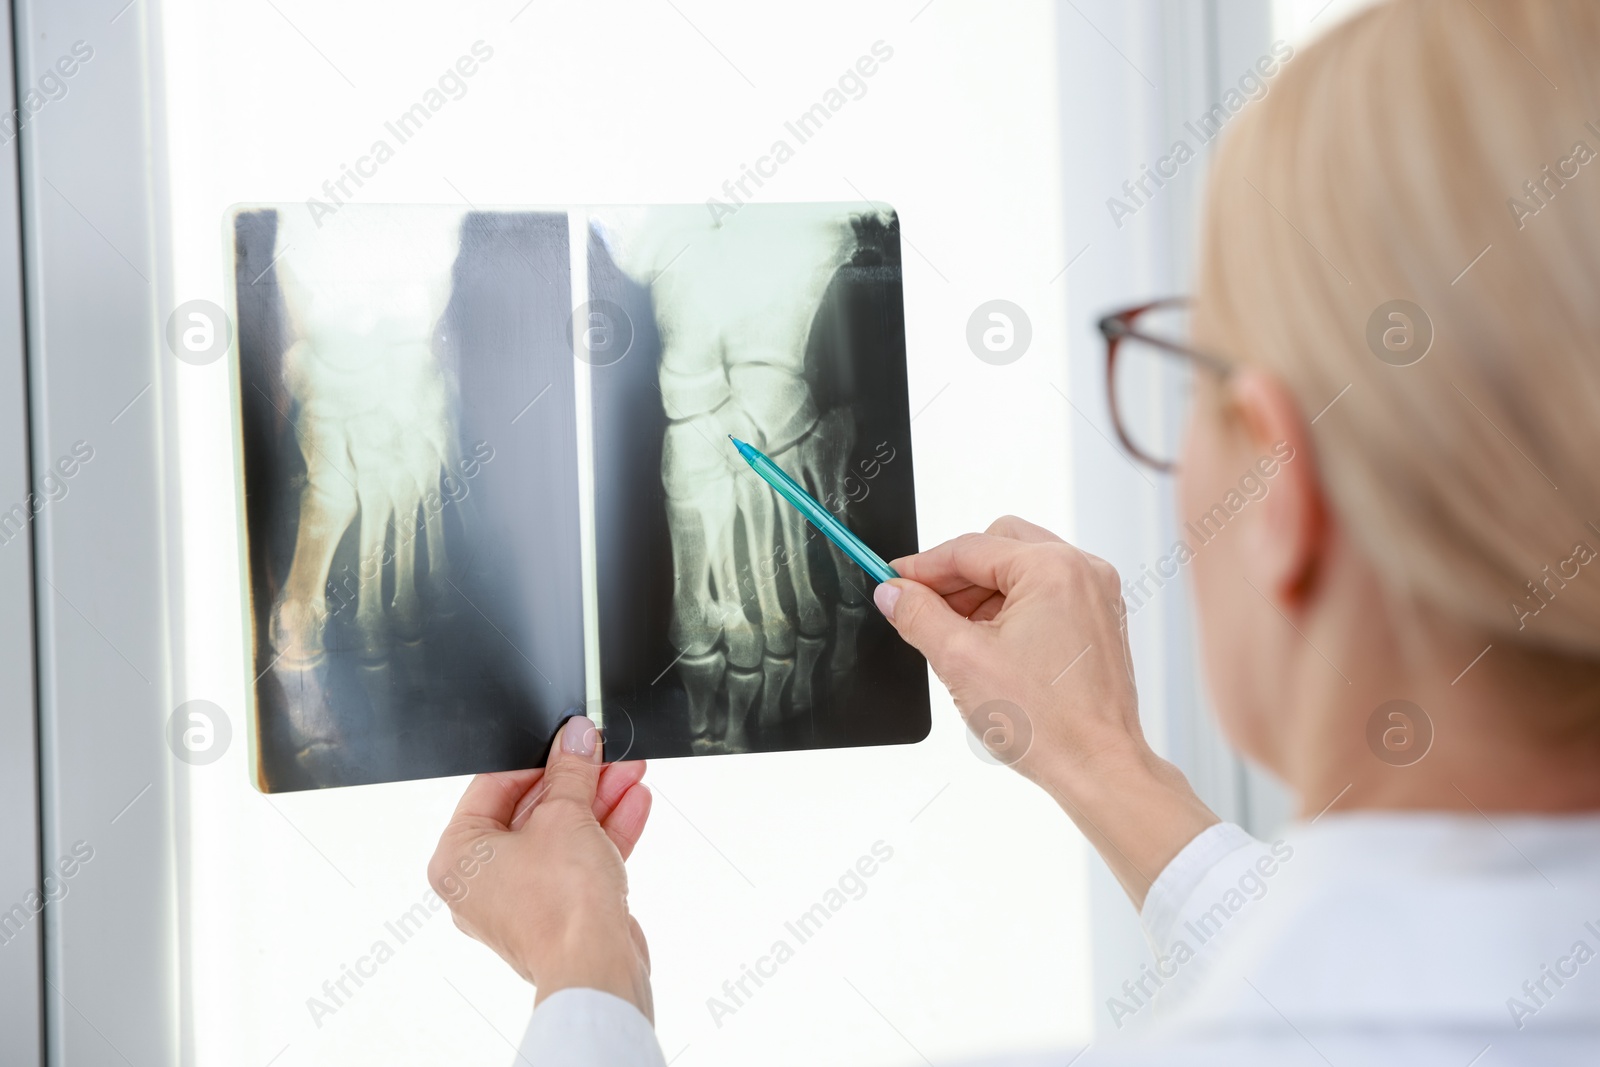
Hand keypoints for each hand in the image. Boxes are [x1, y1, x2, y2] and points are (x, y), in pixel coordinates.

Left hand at [428, 716, 655, 1018]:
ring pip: (561, 835)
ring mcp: (521, 899)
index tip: (567, 737)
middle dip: (577, 779)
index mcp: (458, 857)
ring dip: (599, 801)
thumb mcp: (566, 816)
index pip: (493, 786)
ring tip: (630, 770)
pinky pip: (577, 861)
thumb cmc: (559, 907)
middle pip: (532, 810)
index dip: (537, 757)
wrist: (596, 969)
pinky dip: (604, 833)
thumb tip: (577, 736)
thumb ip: (572, 770)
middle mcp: (481, 881)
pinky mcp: (557, 912)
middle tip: (603, 751)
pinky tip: (633, 802)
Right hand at [872, 516, 1217, 905]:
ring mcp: (1095, 596)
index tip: (892, 581)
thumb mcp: (960, 660)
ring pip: (1019, 570)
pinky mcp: (1097, 621)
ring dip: (981, 594)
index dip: (922, 567)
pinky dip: (1009, 609)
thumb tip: (894, 593)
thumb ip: (918, 616)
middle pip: (998, 547)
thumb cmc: (1048, 723)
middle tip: (921, 605)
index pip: (970, 548)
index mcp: (1054, 569)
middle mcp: (1082, 572)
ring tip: (953, 635)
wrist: (1097, 768)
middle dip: (955, 576)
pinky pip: (1042, 594)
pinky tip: (986, 644)